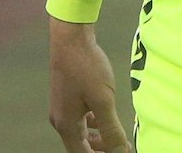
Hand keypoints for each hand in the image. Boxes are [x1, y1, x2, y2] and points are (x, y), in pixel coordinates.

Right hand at [48, 18, 131, 152]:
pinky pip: (80, 118)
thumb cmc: (87, 68)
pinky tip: (105, 117)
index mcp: (66, 125)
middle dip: (98, 149)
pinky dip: (93, 122)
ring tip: (115, 137)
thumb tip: (120, 150)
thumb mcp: (103, 100)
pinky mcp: (68, 97)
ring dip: (97, 137)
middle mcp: (61, 120)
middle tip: (118, 147)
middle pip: (79, 145)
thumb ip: (111, 128)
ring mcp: (63, 108)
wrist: (71, 41)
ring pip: (80, 131)